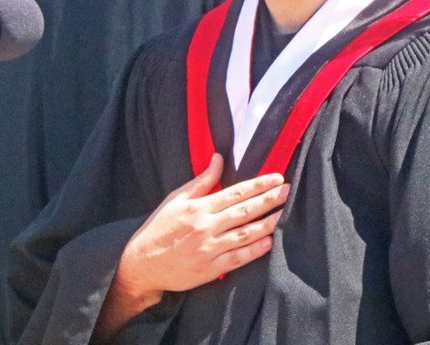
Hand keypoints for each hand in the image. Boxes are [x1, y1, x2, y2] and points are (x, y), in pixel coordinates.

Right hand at [115, 153, 289, 306]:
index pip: (235, 193)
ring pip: (246, 234)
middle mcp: (206, 227)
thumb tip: (218, 158)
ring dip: (268, 223)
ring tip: (284, 213)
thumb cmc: (158, 228)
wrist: (142, 264)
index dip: (258, 185)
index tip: (276, 177)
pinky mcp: (210, 269)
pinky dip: (255, 250)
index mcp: (198, 207)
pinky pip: (238, 258)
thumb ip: (201, 181)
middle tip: (288, 191)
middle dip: (269, 200)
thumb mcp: (175, 199)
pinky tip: (269, 241)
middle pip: (245, 211)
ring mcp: (209, 249)